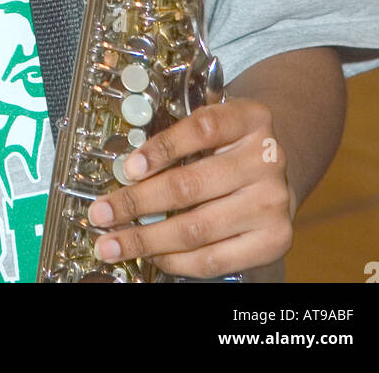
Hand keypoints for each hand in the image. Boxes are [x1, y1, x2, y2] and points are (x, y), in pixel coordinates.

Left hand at [86, 98, 296, 279]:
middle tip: (101, 213)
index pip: (202, 129)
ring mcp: (274, 203)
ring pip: (197, 228)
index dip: (161, 149)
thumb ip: (179, 139)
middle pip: (190, 186)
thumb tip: (126, 173)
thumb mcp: (215, 125)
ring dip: (146, 239)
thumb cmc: (232, 144)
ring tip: (114, 243)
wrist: (277, 167)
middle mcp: (267, 160)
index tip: (127, 169)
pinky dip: (175, 259)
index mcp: (251, 118)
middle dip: (136, 203)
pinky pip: (214, 258)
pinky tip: (152, 255)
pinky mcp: (273, 240)